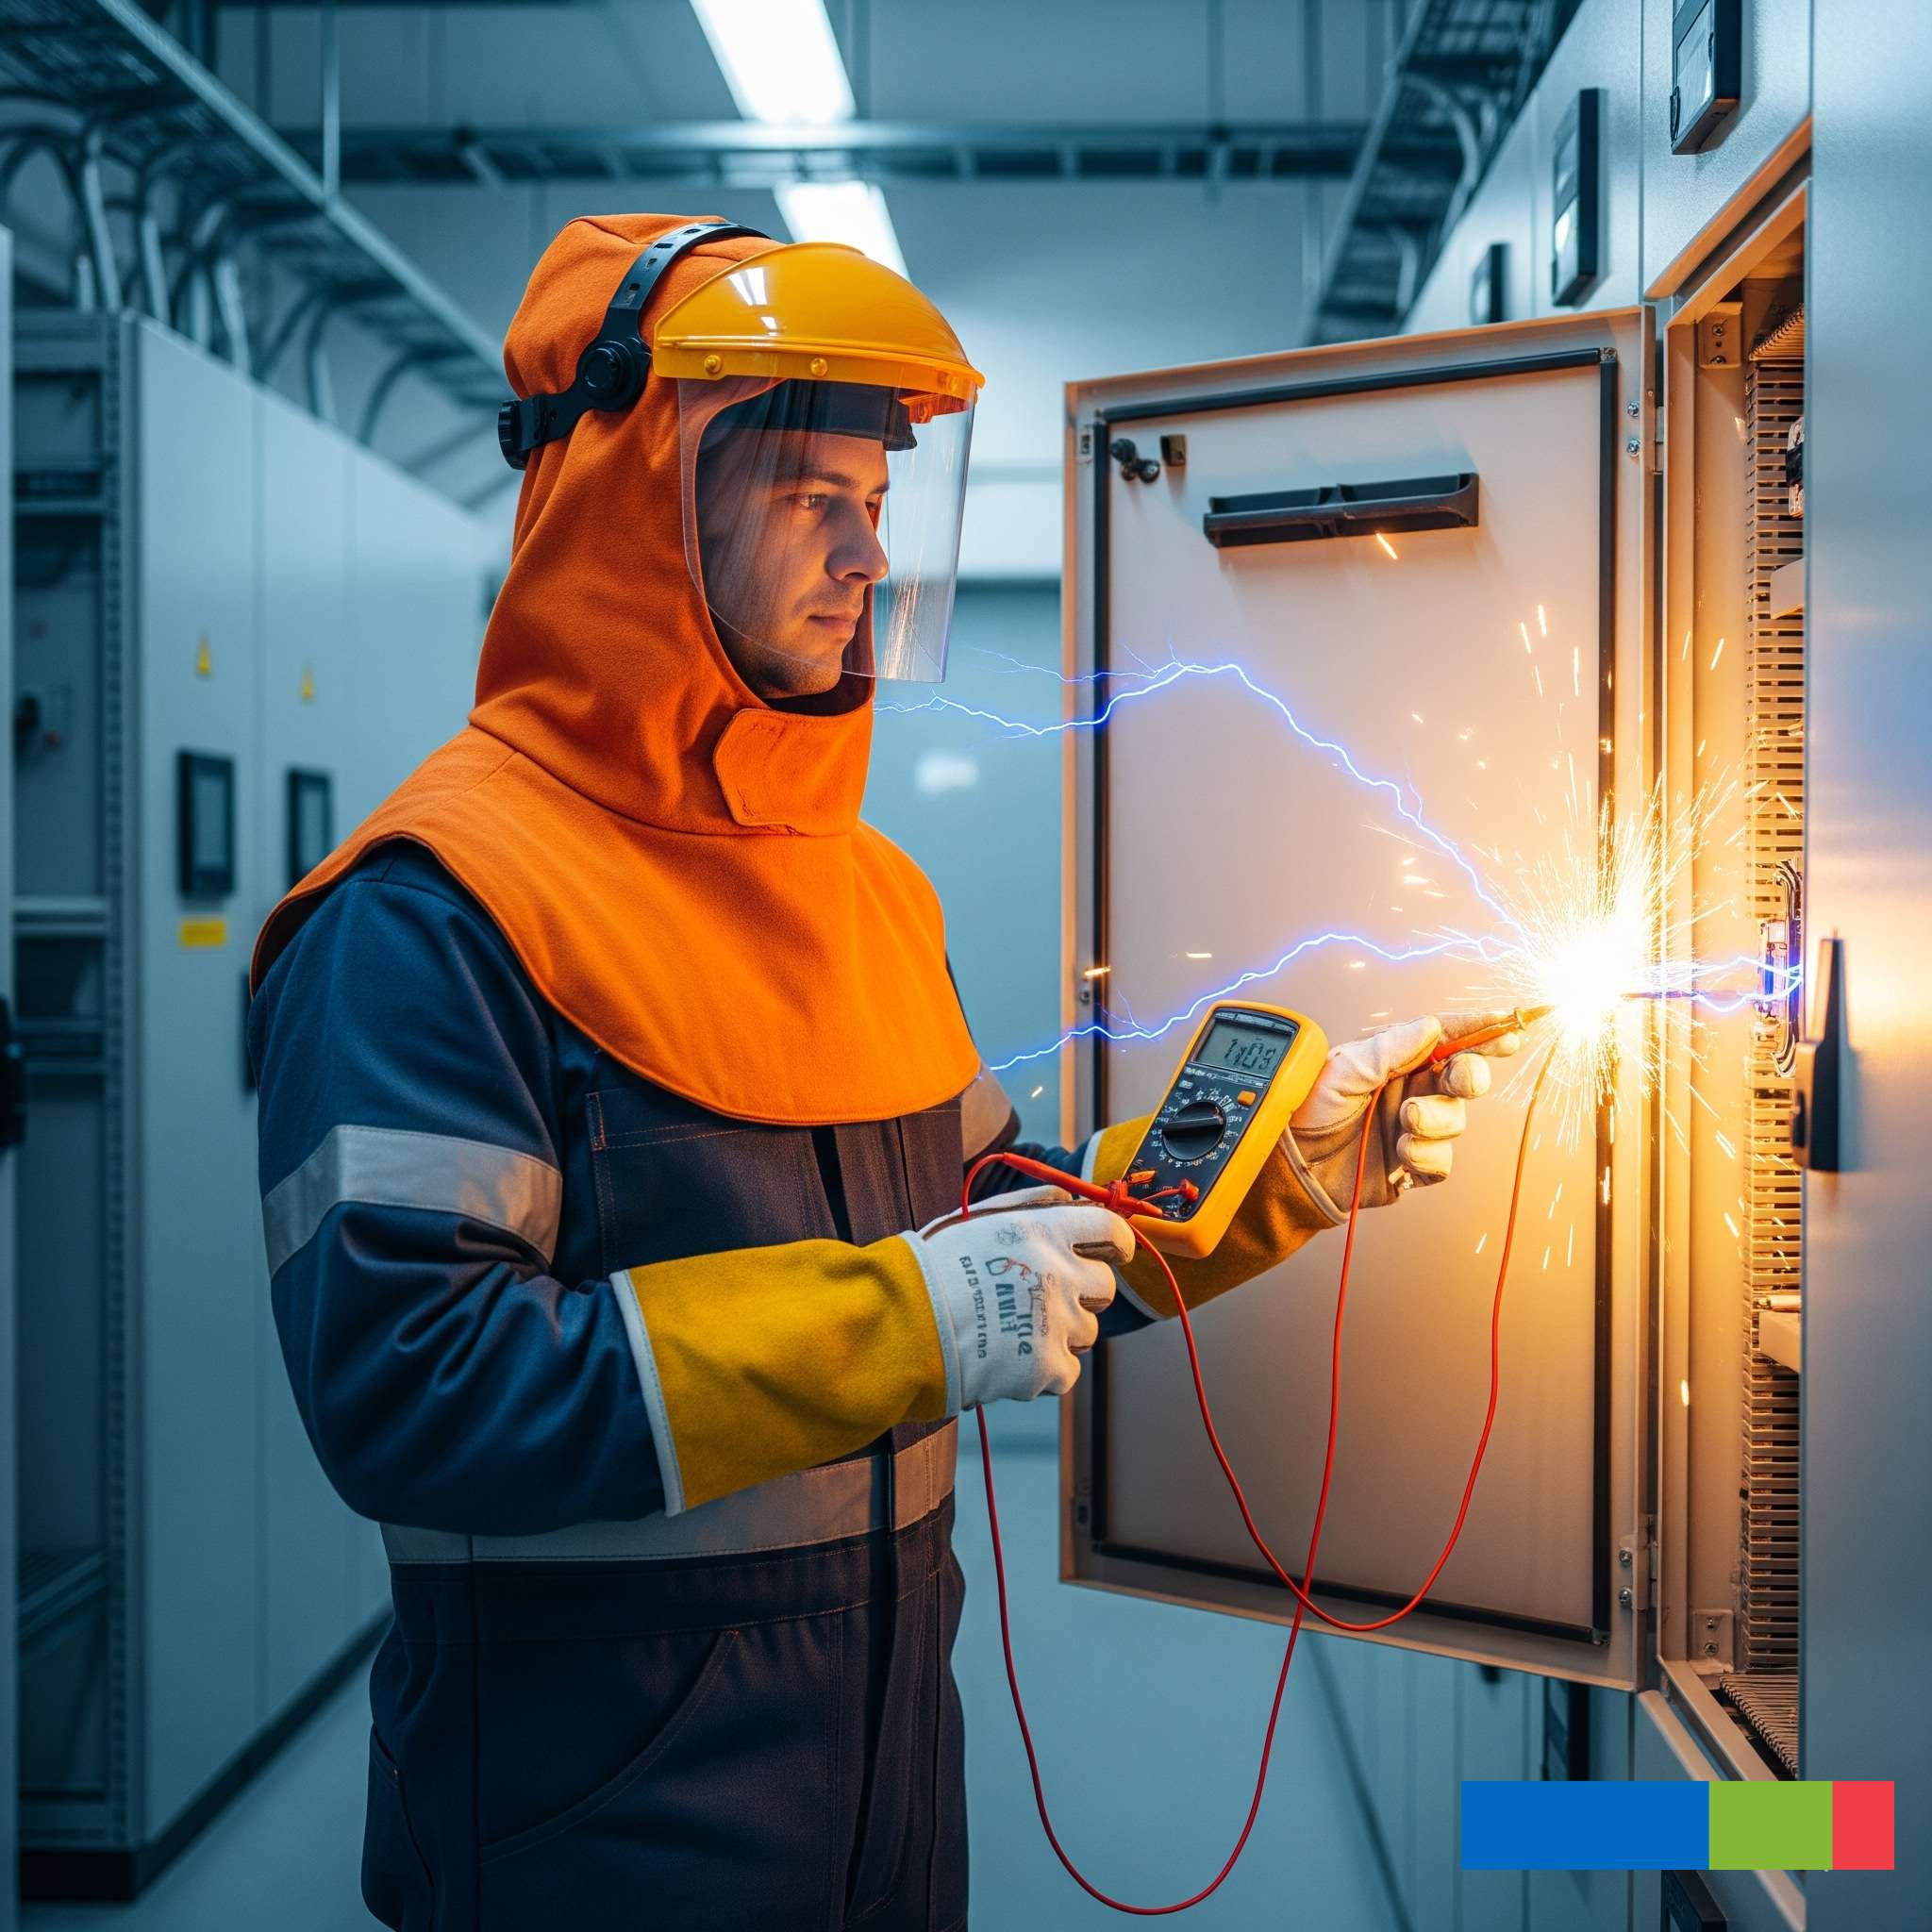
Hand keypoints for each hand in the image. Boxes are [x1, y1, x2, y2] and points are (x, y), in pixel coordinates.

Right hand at [897, 1186, 1133, 1412]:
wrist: (900, 1324)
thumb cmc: (933, 1266)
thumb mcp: (979, 1218)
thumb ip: (1031, 1204)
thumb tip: (1070, 1197)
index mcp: (1044, 1231)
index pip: (1111, 1231)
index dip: (1115, 1244)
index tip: (1111, 1253)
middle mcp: (1058, 1274)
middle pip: (1104, 1287)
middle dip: (1082, 1292)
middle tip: (1043, 1297)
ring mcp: (1055, 1323)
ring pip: (1087, 1332)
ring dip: (1060, 1332)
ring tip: (1014, 1328)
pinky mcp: (1046, 1367)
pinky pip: (1067, 1371)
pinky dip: (1045, 1369)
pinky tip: (1011, 1357)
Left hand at [1285, 1011, 1522, 1211]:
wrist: (1289, 1164)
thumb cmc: (1305, 1109)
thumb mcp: (1342, 1069)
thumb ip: (1389, 1050)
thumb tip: (1432, 1027)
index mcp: (1395, 1059)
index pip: (1446, 1039)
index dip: (1480, 1032)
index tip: (1509, 1027)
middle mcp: (1410, 1090)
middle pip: (1464, 1077)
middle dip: (1470, 1075)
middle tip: (1460, 1079)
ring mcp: (1413, 1128)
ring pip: (1456, 1121)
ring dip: (1435, 1121)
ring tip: (1404, 1123)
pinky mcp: (1411, 1165)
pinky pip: (1443, 1162)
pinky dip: (1427, 1157)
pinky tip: (1402, 1154)